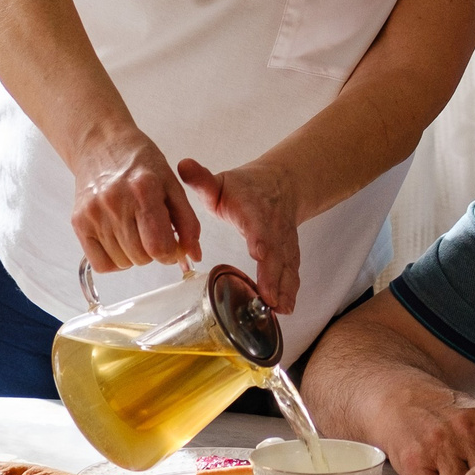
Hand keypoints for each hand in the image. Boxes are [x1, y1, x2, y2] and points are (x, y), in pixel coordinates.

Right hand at [71, 131, 201, 273]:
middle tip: (151, 231)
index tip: (171, 246)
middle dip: (153, 252)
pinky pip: (101, 264)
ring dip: (134, 255)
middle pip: (142, 257)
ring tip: (134, 230)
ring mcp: (93, 213)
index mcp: (144, 190)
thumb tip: (194, 255)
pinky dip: (114, 261)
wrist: (101, 145)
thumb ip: (187, 221)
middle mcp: (115, 202)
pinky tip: (119, 241)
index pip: (159, 246)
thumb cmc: (140, 162)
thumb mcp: (171, 184)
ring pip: (123, 263)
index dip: (171, 253)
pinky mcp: (78, 222)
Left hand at [178, 158, 301, 313]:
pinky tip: (286, 308)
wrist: (283, 184)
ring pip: (287, 265)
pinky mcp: (289, 254)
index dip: (260, 239)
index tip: (259, 253)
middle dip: (273, 275)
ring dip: (284, 288)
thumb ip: (201, 178)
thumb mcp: (220, 182)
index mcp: (254, 210)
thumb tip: (183, 165)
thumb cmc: (245, 188)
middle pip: (276, 253)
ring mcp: (284, 242)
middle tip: (268, 298)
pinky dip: (291, 290)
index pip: (258, 226)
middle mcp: (273, 228)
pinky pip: (292, 272)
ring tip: (280, 309)